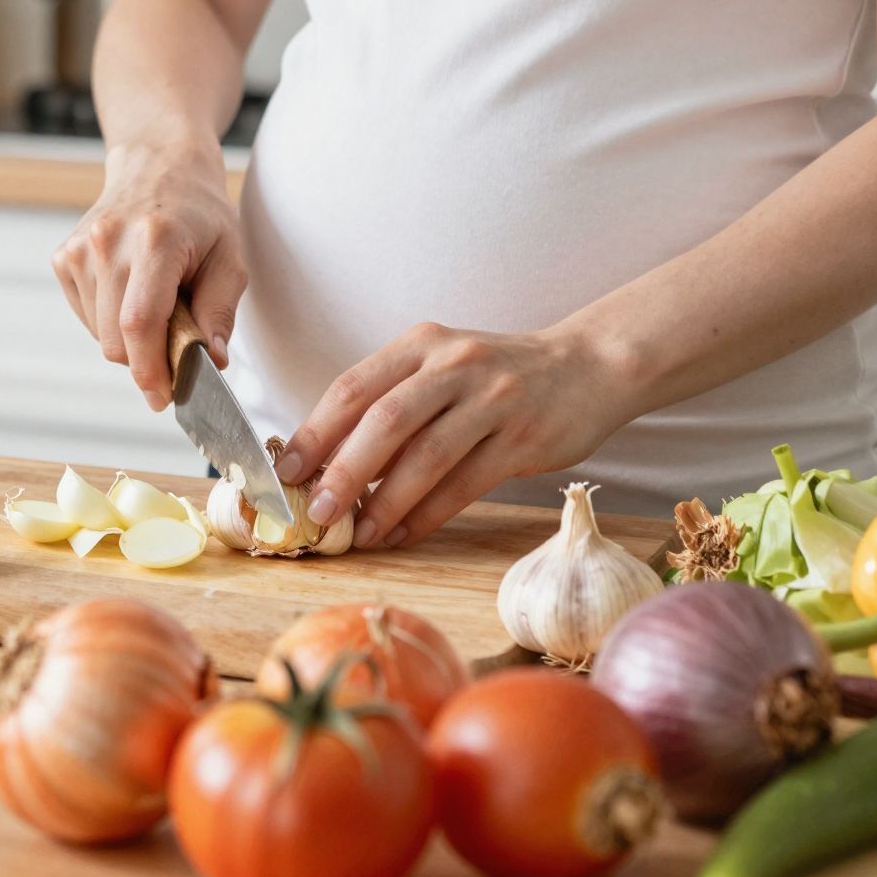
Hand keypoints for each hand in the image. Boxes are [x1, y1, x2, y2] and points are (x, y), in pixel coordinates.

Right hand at [53, 140, 243, 410]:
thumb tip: (211, 362)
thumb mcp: (230, 257)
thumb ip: (220, 312)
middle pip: (116, 340)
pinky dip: (110, 321)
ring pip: (100, 334)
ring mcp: (80, 249)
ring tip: (156, 304)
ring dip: (130, 339)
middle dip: (145, 360)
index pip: (140, 324)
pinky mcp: (64, 257)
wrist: (158, 165)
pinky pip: (86, 316)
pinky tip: (130, 292)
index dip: (150, 370)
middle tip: (176, 347)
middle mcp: (108, 242)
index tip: (163, 397)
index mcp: (154, 241)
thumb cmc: (200, 214)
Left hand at [277, 322, 636, 548]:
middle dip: (342, 472)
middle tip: (317, 513)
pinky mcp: (524, 437)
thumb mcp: (441, 364)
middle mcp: (454, 364)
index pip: (353, 387)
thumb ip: (392, 399)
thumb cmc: (498, 375)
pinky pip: (466, 483)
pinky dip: (429, 513)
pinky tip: (404, 533)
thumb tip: (327, 458)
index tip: (287, 472)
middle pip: (384, 421)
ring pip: (426, 456)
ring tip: (360, 533)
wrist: (589, 366)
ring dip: (386, 502)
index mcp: (421, 343)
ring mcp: (493, 400)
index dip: (315, 432)